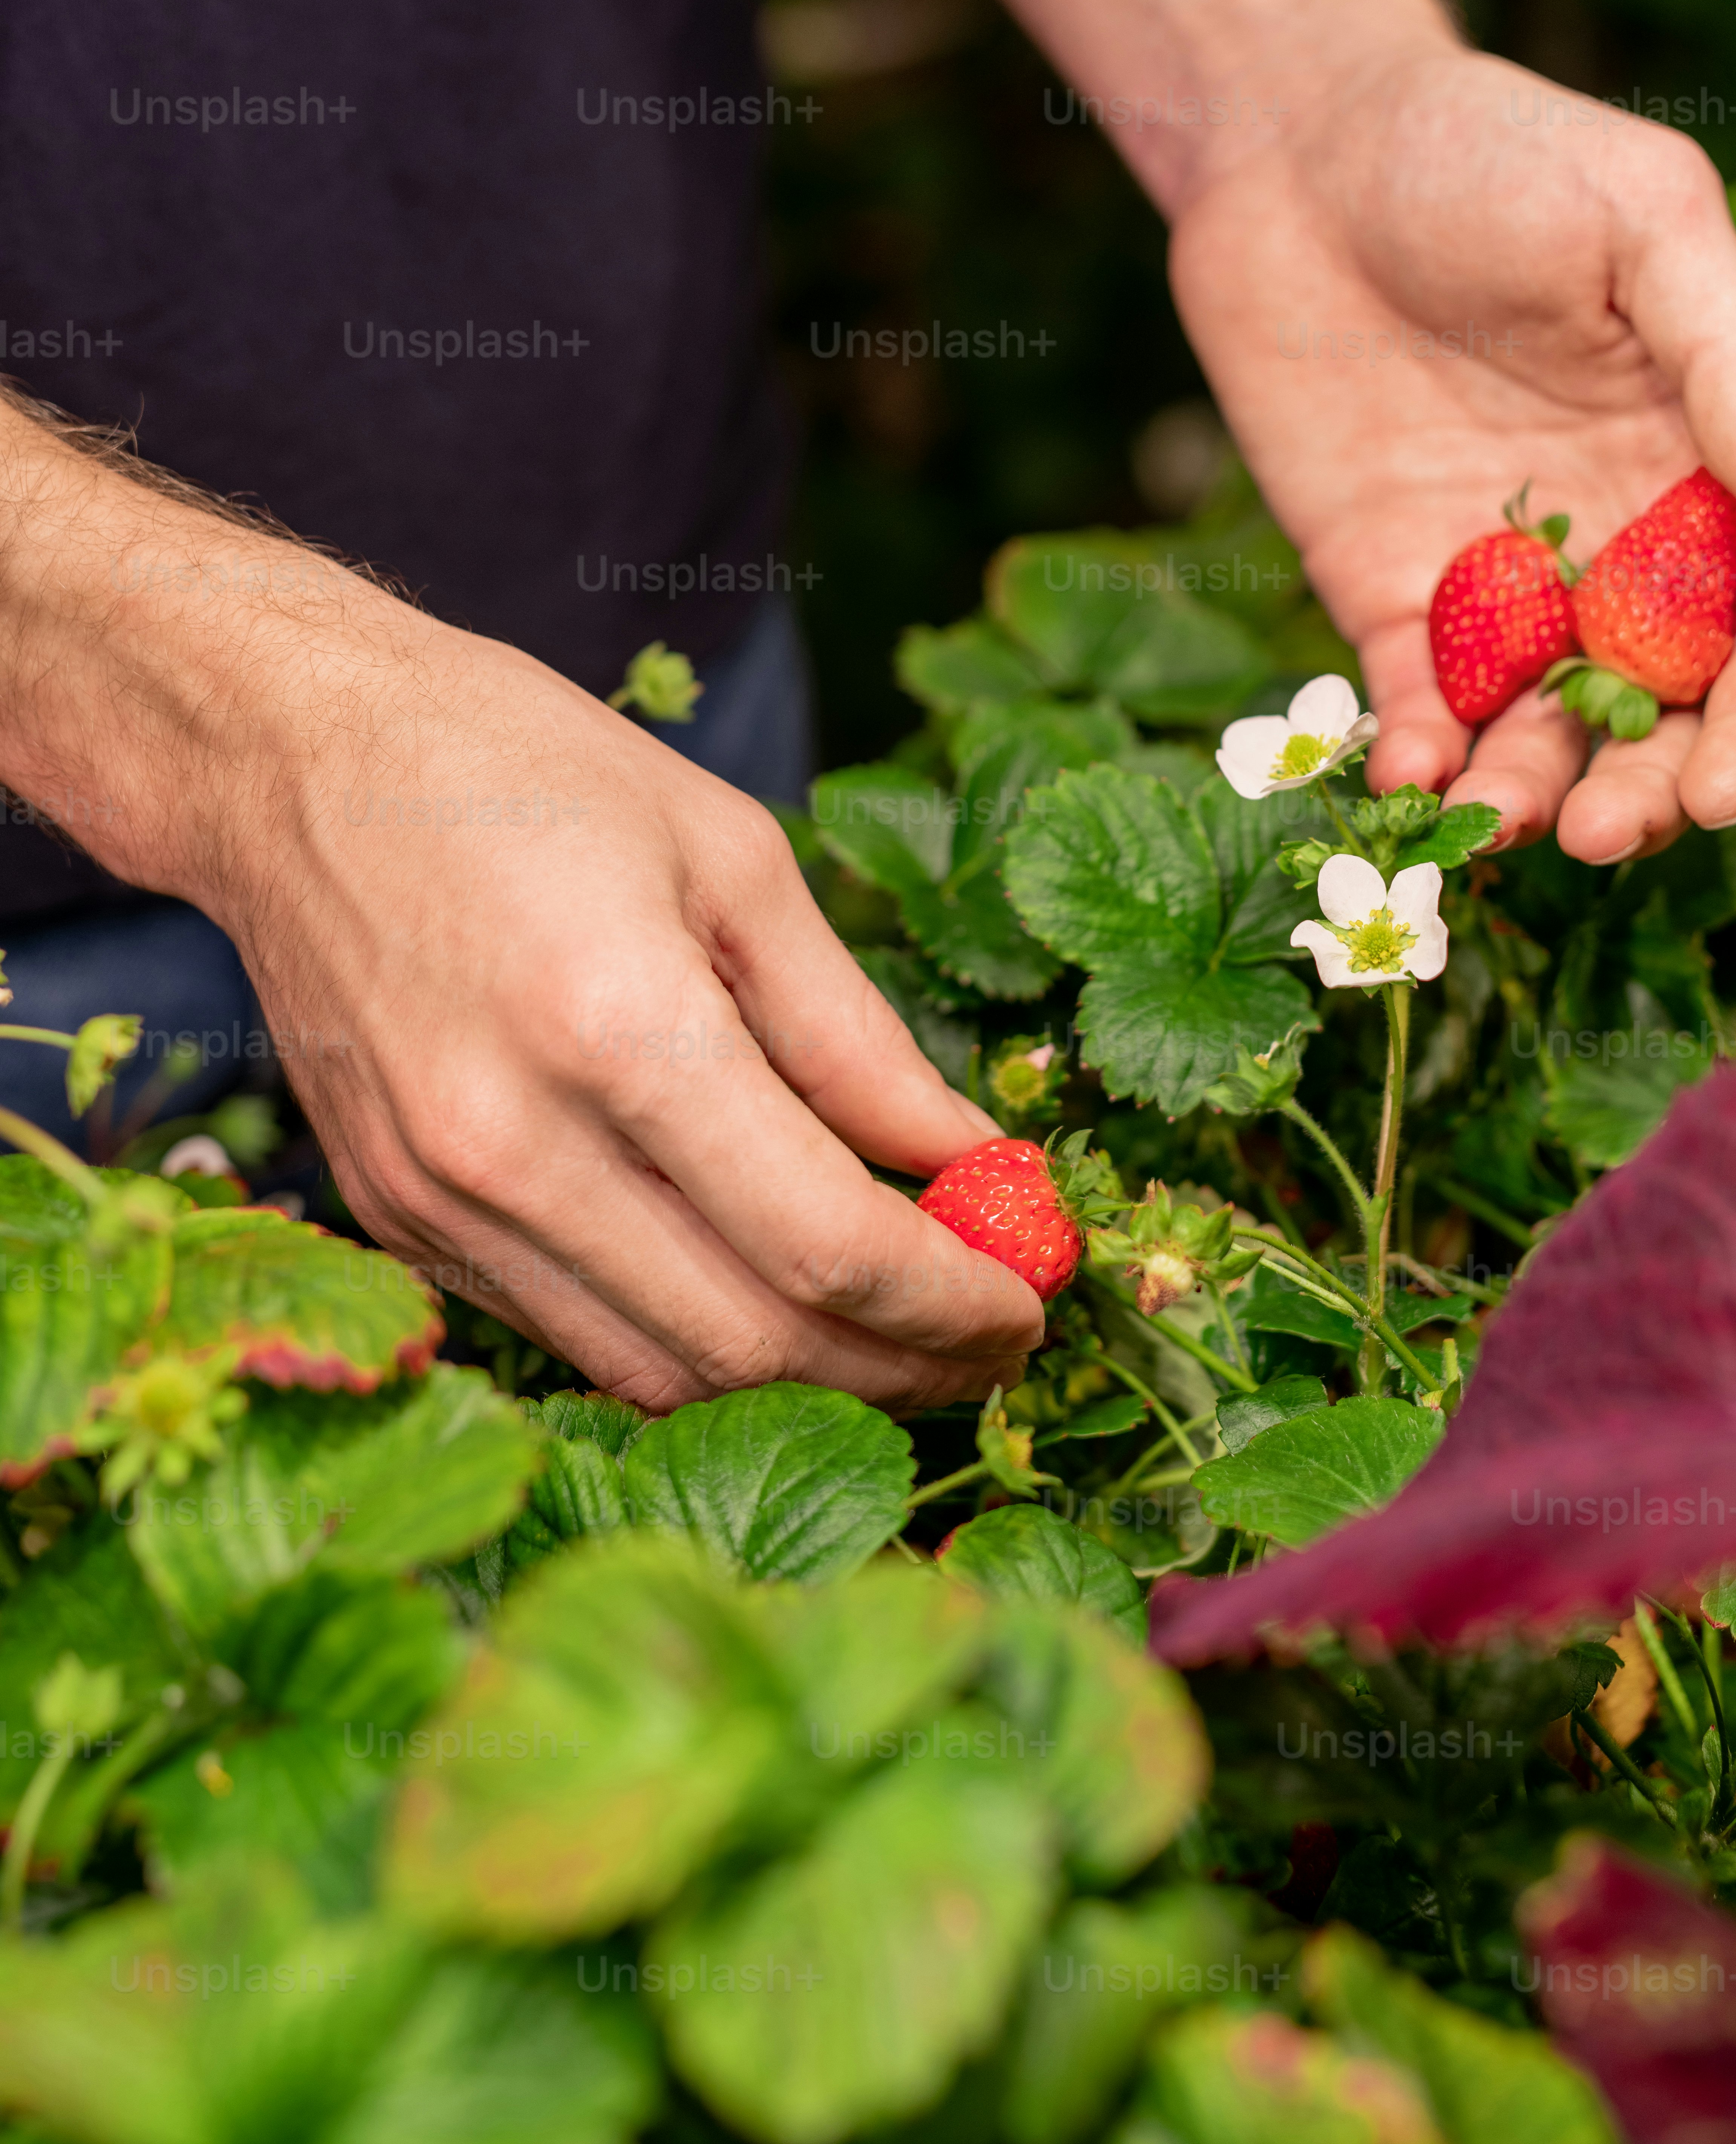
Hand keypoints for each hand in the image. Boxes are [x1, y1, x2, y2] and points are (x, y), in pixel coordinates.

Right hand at [207, 620, 1042, 1410]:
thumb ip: (856, 1038)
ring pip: (662, 1374)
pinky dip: (692, 1343)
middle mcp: (515, 1143)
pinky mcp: (397, 1220)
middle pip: (755, 1341)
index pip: (827, 1245)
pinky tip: (765, 1297)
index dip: (953, 1302)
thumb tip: (975, 1159)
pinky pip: (575, 1336)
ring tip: (901, 1336)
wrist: (296, 760)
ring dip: (806, 1382)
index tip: (1031, 1307)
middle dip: (903, 1367)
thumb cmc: (526, 771)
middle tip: (989, 1341)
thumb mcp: (737, 859)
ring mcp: (439, 1198)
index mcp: (618, 1028)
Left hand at [1168, 45, 1735, 861]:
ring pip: (1535, 735)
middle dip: (1642, 794)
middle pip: (1656, 716)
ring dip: (1526, 799)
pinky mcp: (1386, 591)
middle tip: (1600, 836)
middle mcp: (1614, 549)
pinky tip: (1407, 780)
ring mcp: (1499, 582)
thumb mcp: (1644, 217)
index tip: (1726, 793)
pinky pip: (1414, 705)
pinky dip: (1417, 758)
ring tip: (1499, 829)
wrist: (1305, 148)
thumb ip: (1730, 355)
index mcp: (1705, 474)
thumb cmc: (1496, 153)